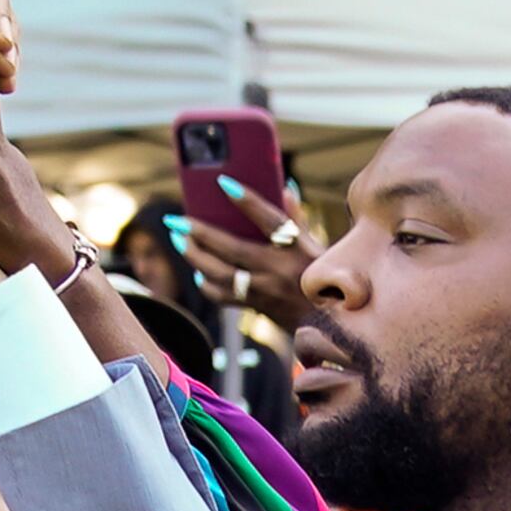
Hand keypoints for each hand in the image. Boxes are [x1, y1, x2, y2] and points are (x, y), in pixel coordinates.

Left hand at [187, 173, 321, 331]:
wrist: (332, 326)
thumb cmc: (325, 278)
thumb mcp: (316, 246)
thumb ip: (296, 217)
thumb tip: (282, 186)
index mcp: (298, 249)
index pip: (270, 219)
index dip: (247, 201)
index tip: (223, 184)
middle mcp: (280, 270)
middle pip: (232, 249)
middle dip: (200, 233)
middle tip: (177, 220)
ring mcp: (266, 291)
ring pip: (220, 274)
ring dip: (195, 256)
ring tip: (179, 241)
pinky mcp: (257, 307)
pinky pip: (222, 295)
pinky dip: (206, 283)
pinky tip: (198, 271)